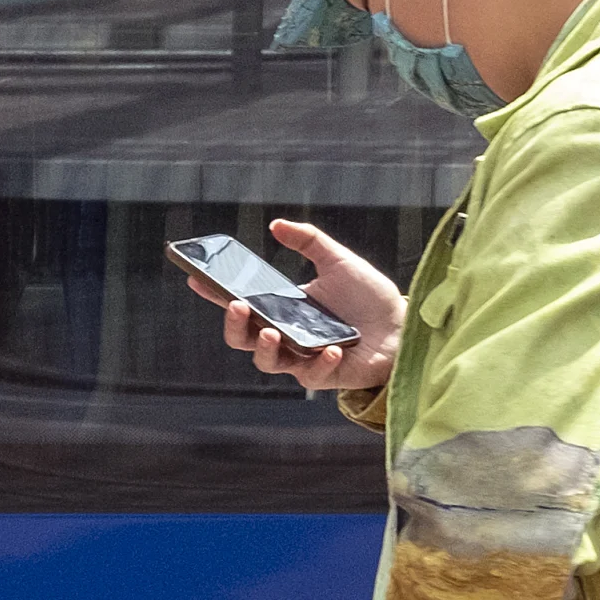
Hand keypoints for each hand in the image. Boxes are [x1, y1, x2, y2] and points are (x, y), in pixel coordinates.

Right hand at [195, 217, 401, 393]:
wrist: (404, 324)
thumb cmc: (369, 296)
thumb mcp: (339, 261)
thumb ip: (310, 241)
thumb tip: (276, 224)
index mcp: (283, 308)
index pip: (241, 303)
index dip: (214, 293)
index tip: (195, 278)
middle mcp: (287, 335)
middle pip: (243, 339)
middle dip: (233, 325)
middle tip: (238, 305)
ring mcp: (303, 358)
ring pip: (267, 362)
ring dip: (265, 349)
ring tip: (272, 331)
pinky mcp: (326, 375)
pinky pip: (312, 376)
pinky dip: (319, 363)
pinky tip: (331, 350)